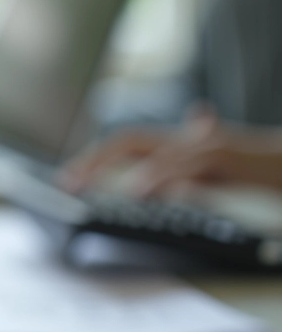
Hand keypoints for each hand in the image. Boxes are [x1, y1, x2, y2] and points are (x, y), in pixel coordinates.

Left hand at [61, 105, 281, 196]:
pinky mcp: (229, 157)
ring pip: (149, 148)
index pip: (130, 143)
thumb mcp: (219, 173)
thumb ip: (189, 169)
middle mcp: (190, 140)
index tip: (70, 179)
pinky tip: (138, 191)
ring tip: (86, 185)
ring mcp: (208, 145)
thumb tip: (172, 150)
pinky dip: (159, 176)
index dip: (97, 157)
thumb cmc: (264, 171)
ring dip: (112, 165)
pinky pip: (186, 164)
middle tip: (68, 184)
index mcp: (185, 146)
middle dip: (93, 160)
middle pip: (129, 141)